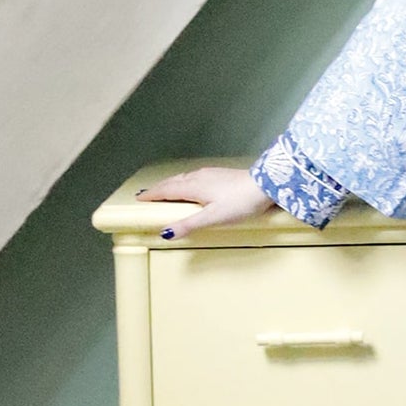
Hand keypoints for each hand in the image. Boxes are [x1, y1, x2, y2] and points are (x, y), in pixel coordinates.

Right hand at [135, 166, 276, 241]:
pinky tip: (192, 185)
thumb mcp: (213, 218)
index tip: (139, 198)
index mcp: (193, 187)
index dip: (151, 195)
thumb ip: (189, 225)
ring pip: (184, 178)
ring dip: (171, 184)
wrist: (266, 185)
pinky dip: (185, 182)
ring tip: (165, 190)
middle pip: (172, 182)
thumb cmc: (241, 202)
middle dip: (158, 189)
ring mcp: (211, 174)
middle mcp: (199, 177)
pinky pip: (195, 177)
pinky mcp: (221, 174)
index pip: (166, 190)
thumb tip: (165, 232)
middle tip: (147, 194)